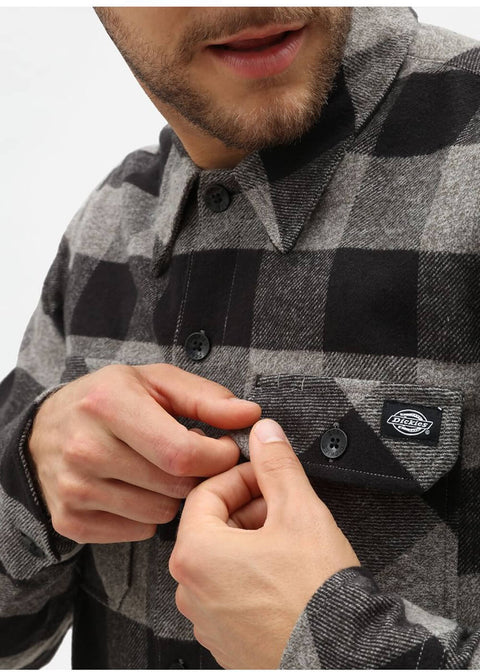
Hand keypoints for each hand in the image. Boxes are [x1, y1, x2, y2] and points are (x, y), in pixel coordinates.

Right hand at [28, 363, 259, 543]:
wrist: (44, 429)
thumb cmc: (109, 399)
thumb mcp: (156, 381)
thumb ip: (207, 398)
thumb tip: (251, 415)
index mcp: (109, 404)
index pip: (182, 453)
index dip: (217, 456)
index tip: (224, 448)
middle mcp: (85, 449)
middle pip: (175, 486)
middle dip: (197, 475)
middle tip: (191, 456)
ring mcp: (74, 489)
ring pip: (161, 513)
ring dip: (173, 494)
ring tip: (160, 468)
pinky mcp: (70, 520)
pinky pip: (138, 531)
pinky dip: (148, 513)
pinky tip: (137, 487)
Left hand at [169, 418, 359, 668]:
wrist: (342, 658)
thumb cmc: (316, 595)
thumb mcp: (299, 512)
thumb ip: (277, 465)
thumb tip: (265, 434)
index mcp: (196, 554)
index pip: (206, 493)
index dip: (241, 476)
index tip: (265, 474)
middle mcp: (190, 590)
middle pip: (212, 526)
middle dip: (248, 507)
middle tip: (283, 505)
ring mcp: (206, 619)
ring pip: (221, 559)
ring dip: (252, 540)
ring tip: (290, 539)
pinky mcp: (226, 640)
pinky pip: (229, 592)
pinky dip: (252, 574)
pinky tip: (285, 573)